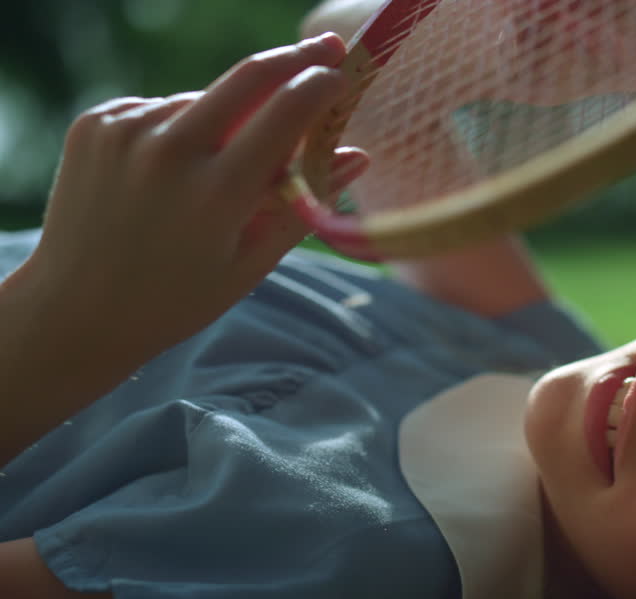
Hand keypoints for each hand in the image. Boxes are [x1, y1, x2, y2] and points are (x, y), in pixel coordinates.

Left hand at [29, 34, 359, 364]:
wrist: (76, 311)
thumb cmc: (179, 298)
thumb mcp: (252, 261)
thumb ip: (305, 204)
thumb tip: (357, 155)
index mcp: (216, 193)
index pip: (285, 112)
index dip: (322, 85)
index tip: (345, 74)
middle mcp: (168, 152)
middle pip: (248, 77)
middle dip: (295, 59)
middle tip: (328, 49)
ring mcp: (125, 132)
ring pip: (204, 101)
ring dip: (228, 119)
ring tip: (219, 171)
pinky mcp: (96, 124)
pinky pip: (161, 109)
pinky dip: (181, 128)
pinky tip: (171, 173)